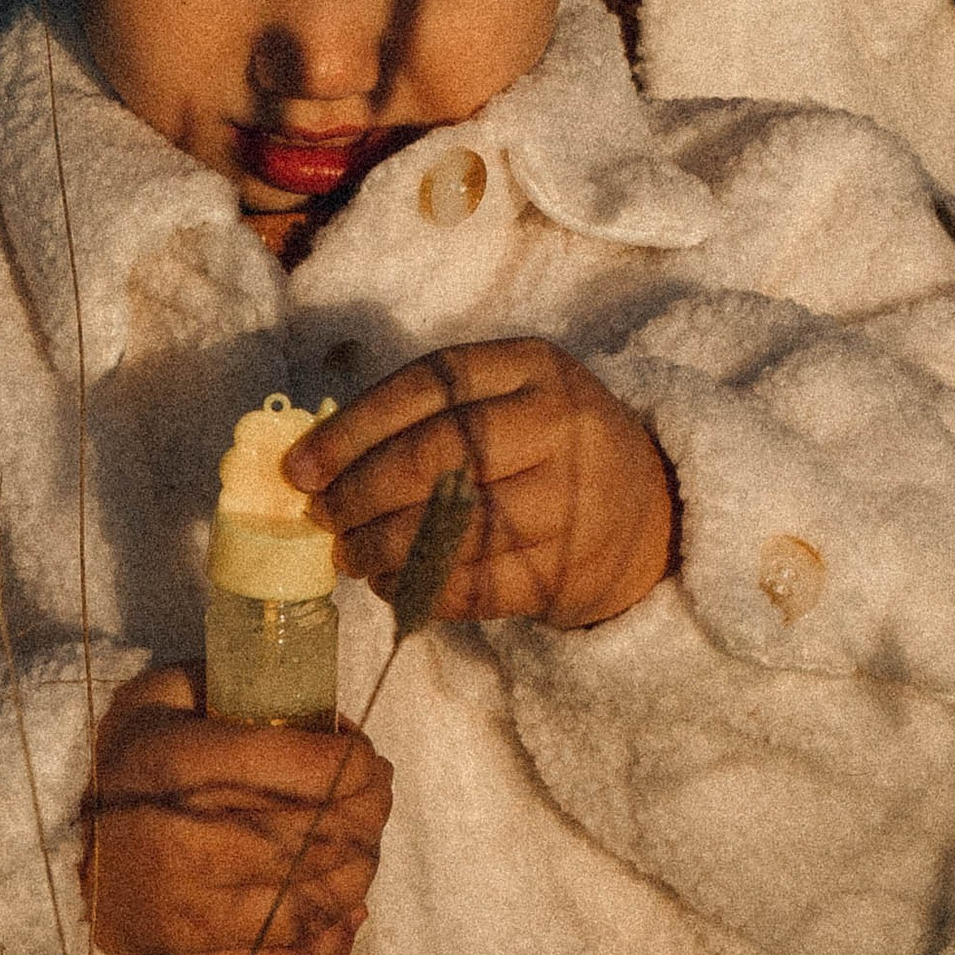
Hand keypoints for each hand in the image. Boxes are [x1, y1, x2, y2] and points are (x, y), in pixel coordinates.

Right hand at [82, 670, 392, 954]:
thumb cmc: (129, 757)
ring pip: (310, 905)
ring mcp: (185, 920)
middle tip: (375, 795)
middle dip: (368, 812)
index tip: (366, 754)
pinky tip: (349, 915)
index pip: (302, 767)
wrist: (51, 842)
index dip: (355, 761)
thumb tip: (322, 709)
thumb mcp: (166, 693)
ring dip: (358, 871)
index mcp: (175, 765)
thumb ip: (235, 685)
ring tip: (363, 844)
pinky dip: (331, 951)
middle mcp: (180, 847)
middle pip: (317, 840)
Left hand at [283, 341, 677, 631]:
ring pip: (454, 526)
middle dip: (362, 491)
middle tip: (320, 517)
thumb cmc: (549, 446)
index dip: (355, 426)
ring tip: (348, 556)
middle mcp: (559, 422)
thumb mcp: (509, 398)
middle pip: (439, 454)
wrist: (654, 511)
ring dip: (383, 548)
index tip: (300, 466)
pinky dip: (420, 590)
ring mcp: (570, 498)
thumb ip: (429, 414)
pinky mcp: (568, 569)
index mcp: (534, 365)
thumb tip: (318, 459)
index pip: (430, 384)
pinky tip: (390, 586)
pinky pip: (476, 586)